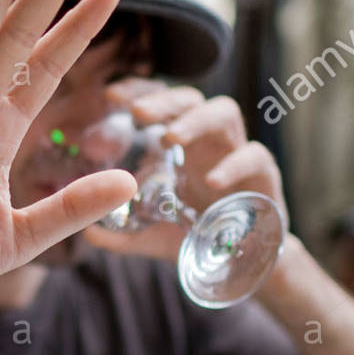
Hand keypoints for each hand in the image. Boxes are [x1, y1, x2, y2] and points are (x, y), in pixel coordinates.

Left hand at [83, 81, 288, 262]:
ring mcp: (236, 153)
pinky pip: (255, 157)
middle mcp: (207, 140)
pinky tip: (211, 181)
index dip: (139, 92)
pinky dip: (233, 165)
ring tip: (170, 138)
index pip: (160, 103)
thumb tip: (89, 235)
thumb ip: (121, 235)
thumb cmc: (196, 234)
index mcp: (180, 144)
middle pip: (190, 99)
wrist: (244, 263)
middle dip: (164, 101)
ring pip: (224, 113)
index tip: (111, 95)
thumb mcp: (151, 236)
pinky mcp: (264, 176)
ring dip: (196, 121)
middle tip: (137, 113)